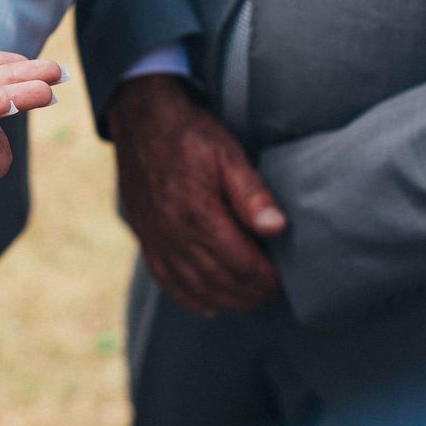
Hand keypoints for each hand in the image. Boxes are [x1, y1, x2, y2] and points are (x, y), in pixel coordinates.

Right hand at [108, 75, 283, 315]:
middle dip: (251, 293)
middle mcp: (174, 236)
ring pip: (195, 289)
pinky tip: (209, 306)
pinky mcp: (145, 238)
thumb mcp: (228, 154)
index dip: (268, 280)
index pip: (242, 267)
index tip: (285, 279)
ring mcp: (156, 240)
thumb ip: (253, 194)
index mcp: (198, 216)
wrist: (140, 119)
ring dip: (226, 300)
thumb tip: (277, 229)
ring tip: (249, 297)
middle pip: (221, 284)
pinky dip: (190, 298)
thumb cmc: (189, 134)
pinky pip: (167, 280)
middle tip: (273, 289)